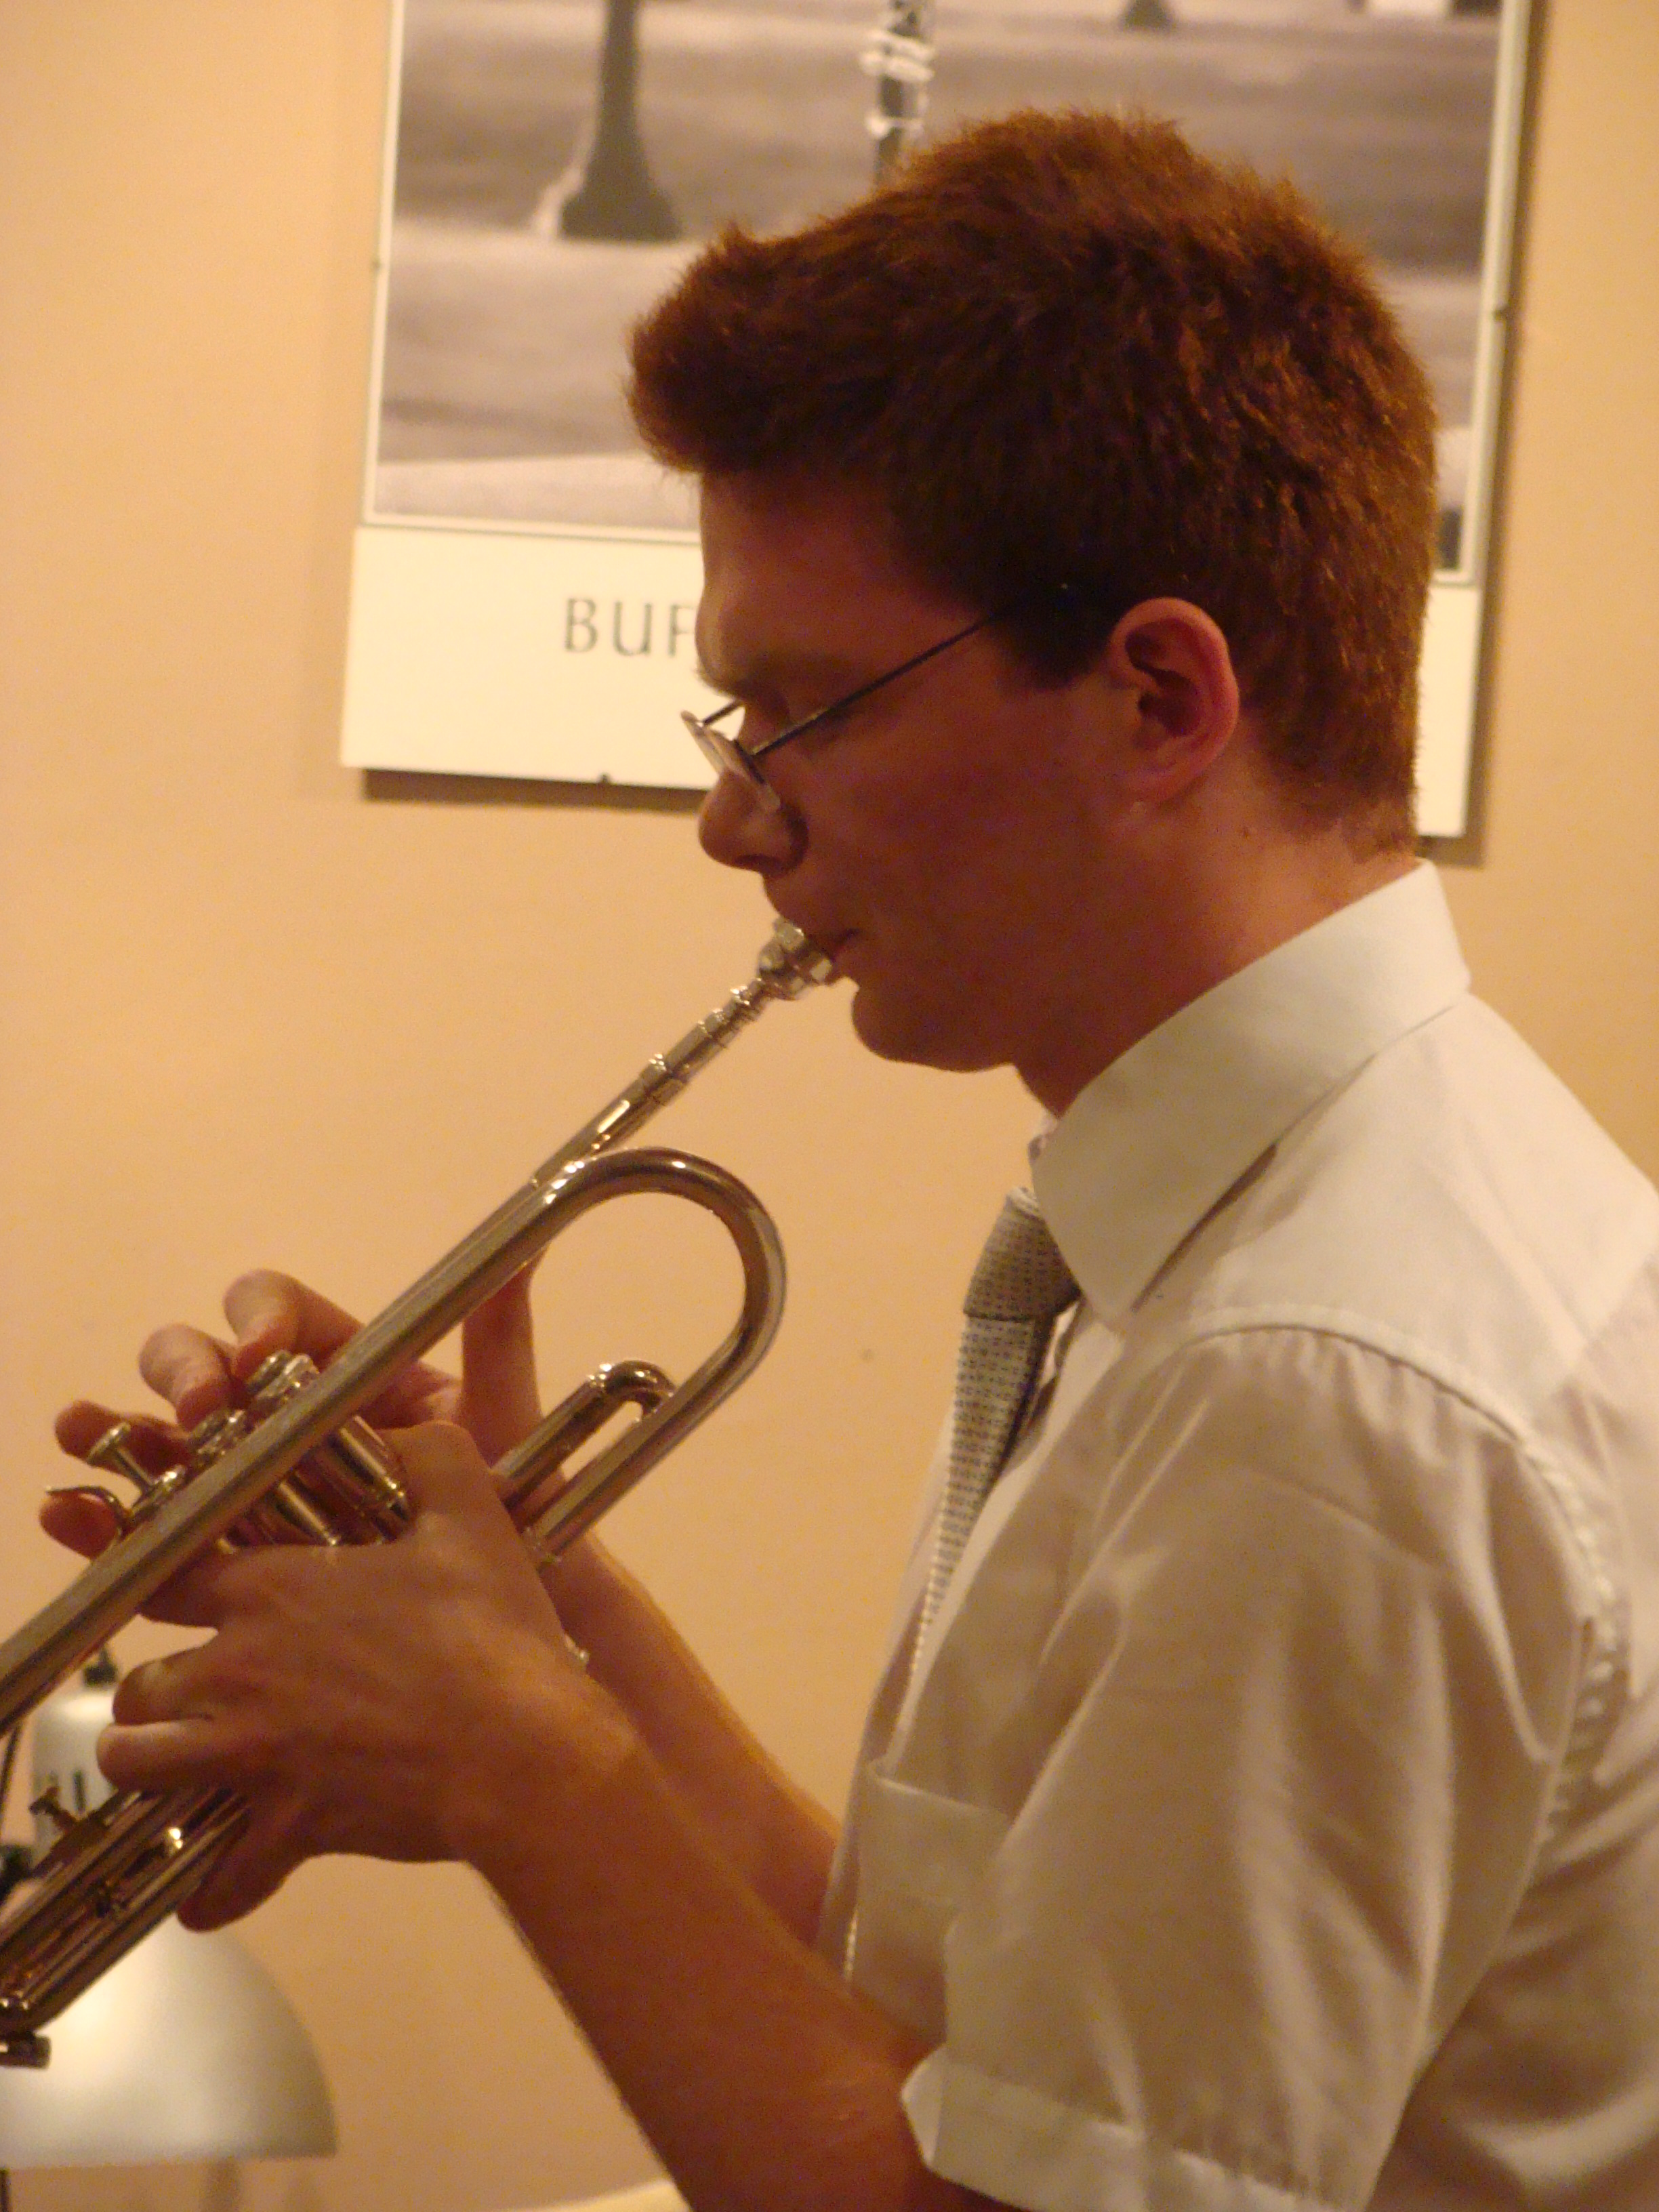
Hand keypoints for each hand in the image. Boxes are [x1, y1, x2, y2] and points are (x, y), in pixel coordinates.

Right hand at [47, 1267, 542, 1582]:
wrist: (512, 1623)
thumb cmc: (513, 1516)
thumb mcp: (503, 1430)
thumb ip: (499, 1343)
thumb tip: (522, 1256)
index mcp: (345, 1370)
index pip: (281, 1314)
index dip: (260, 1319)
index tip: (262, 1356)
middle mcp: (286, 1416)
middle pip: (207, 1360)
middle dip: (187, 1373)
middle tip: (199, 1414)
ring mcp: (249, 1482)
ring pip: (164, 1436)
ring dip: (118, 1429)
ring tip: (83, 1432)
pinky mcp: (225, 1550)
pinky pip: (154, 1524)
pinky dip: (105, 1517)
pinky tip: (69, 1517)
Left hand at [96, 1419, 605, 1926]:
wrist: (525, 1750)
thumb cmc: (494, 1629)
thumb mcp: (471, 1511)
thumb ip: (426, 1453)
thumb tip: (402, 1429)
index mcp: (271, 1588)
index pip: (162, 1574)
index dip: (166, 1584)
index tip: (189, 1596)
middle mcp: (237, 1670)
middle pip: (134, 1683)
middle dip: (155, 1690)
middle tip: (198, 1695)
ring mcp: (252, 1755)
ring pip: (138, 1767)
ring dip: (154, 1769)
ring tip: (186, 1771)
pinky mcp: (283, 1829)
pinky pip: (213, 1876)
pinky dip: (208, 1887)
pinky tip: (213, 1888)